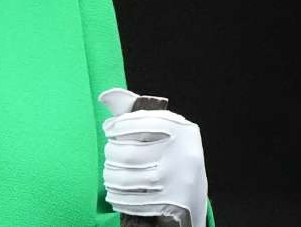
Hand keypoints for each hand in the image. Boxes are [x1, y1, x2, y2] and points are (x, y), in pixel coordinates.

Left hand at [98, 88, 207, 226]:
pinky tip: (113, 194)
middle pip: (129, 153)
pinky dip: (118, 198)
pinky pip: (133, 201)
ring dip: (110, 176)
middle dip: (111, 153)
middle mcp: (184, 154)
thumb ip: (135, 113)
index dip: (118, 125)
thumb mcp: (163, 132)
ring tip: (108, 174)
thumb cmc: (171, 155)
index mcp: (183, 130)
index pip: (141, 122)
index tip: (108, 129)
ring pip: (127, 179)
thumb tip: (104, 97)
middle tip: (109, 154)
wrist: (195, 196)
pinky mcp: (172, 204)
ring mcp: (179, 181)